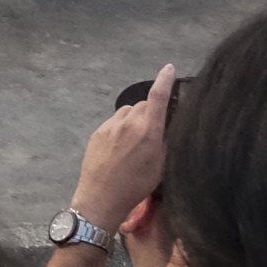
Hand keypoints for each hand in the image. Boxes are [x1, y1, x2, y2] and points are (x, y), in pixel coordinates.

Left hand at [67, 68, 175, 231]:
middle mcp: (129, 123)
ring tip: (133, 143)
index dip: (165, 80)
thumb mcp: (161, 167)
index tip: (169, 68)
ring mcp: (110, 126)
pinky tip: (119, 148)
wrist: (100, 198)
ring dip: (133, 120)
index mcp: (148, 131)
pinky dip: (120, 128)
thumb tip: (167, 124)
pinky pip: (114, 122)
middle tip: (151, 133)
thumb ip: (165, 141)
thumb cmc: (136, 186)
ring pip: (128, 112)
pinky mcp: (97, 132)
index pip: (158, 97)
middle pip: (143, 105)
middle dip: (149, 113)